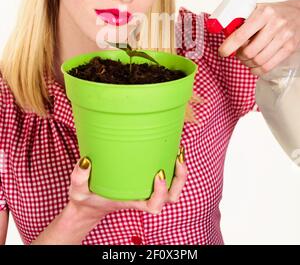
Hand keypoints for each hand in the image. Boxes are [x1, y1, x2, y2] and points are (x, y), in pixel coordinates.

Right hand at [68, 150, 187, 221]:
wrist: (89, 204)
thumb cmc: (87, 198)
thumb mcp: (78, 191)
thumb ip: (79, 177)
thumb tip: (86, 161)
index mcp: (131, 202)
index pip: (154, 205)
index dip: (162, 192)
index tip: (159, 173)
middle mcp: (142, 196)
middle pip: (171, 197)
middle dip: (179, 178)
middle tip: (178, 157)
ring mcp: (145, 188)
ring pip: (173, 187)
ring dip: (180, 171)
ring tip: (178, 149)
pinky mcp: (144, 178)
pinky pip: (165, 175)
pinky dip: (171, 163)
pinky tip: (167, 146)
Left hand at [217, 0, 299, 74]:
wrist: (299, 13)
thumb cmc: (275, 12)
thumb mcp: (258, 9)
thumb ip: (242, 18)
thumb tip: (224, 30)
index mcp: (263, 13)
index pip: (241, 34)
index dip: (229, 46)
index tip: (222, 52)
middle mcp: (275, 25)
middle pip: (250, 51)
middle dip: (239, 56)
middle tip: (238, 54)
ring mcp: (284, 37)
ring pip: (259, 60)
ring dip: (248, 63)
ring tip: (246, 59)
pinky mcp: (290, 48)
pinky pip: (269, 65)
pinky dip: (258, 70)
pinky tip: (254, 67)